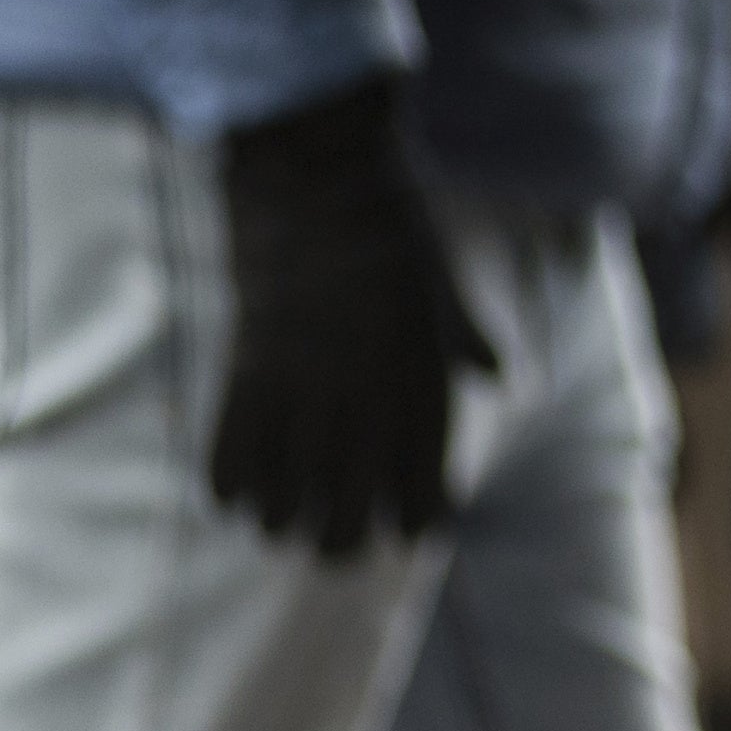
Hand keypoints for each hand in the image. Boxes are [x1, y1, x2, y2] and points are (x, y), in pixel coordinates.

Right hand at [208, 75, 496, 556]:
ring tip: (284, 519)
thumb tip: (500, 377)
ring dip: (282, 521)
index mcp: (423, 386)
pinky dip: (231, 488)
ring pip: (285, 506)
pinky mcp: (248, 379)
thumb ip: (468, 339)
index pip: (426, 491)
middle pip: (348, 519)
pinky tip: (237, 492)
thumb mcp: (443, 289)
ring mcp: (305, 396)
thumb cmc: (389, 233)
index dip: (419, 521)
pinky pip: (230, 465)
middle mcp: (367, 405)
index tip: (412, 529)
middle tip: (334, 541)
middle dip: (342, 542)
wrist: (319, 188)